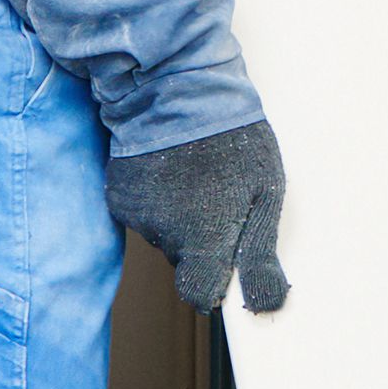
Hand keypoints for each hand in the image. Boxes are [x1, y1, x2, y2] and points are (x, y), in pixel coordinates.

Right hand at [109, 121, 289, 316]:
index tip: (226, 264)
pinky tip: (172, 168)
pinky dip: (157, 198)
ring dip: (180, 215)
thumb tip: (267, 303)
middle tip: (218, 198)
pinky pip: (144, 212)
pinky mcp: (120, 196)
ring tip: (196, 174)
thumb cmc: (230, 135)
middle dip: (201, 240)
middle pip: (184, 259)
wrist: (174, 85)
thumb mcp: (264, 192)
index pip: (200, 294)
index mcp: (203, 238)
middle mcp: (164, 235)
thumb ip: (259, 254)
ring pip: (165, 234)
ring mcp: (138, 215)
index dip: (214, 284)